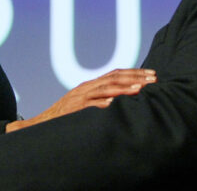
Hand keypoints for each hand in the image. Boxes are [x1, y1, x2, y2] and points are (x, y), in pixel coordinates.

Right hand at [7, 68, 155, 131]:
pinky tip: (115, 104)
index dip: (134, 72)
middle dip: (135, 77)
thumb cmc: (67, 117)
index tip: (151, 74)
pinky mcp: (75, 109)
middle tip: (154, 79)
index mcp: (91, 84)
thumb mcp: (85, 103)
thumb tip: (125, 99)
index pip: (116, 73)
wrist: (42, 124)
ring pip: (105, 89)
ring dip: (124, 88)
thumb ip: (101, 99)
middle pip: (114, 77)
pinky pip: (90, 106)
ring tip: (140, 88)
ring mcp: (80, 97)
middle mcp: (87, 87)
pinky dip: (103, 103)